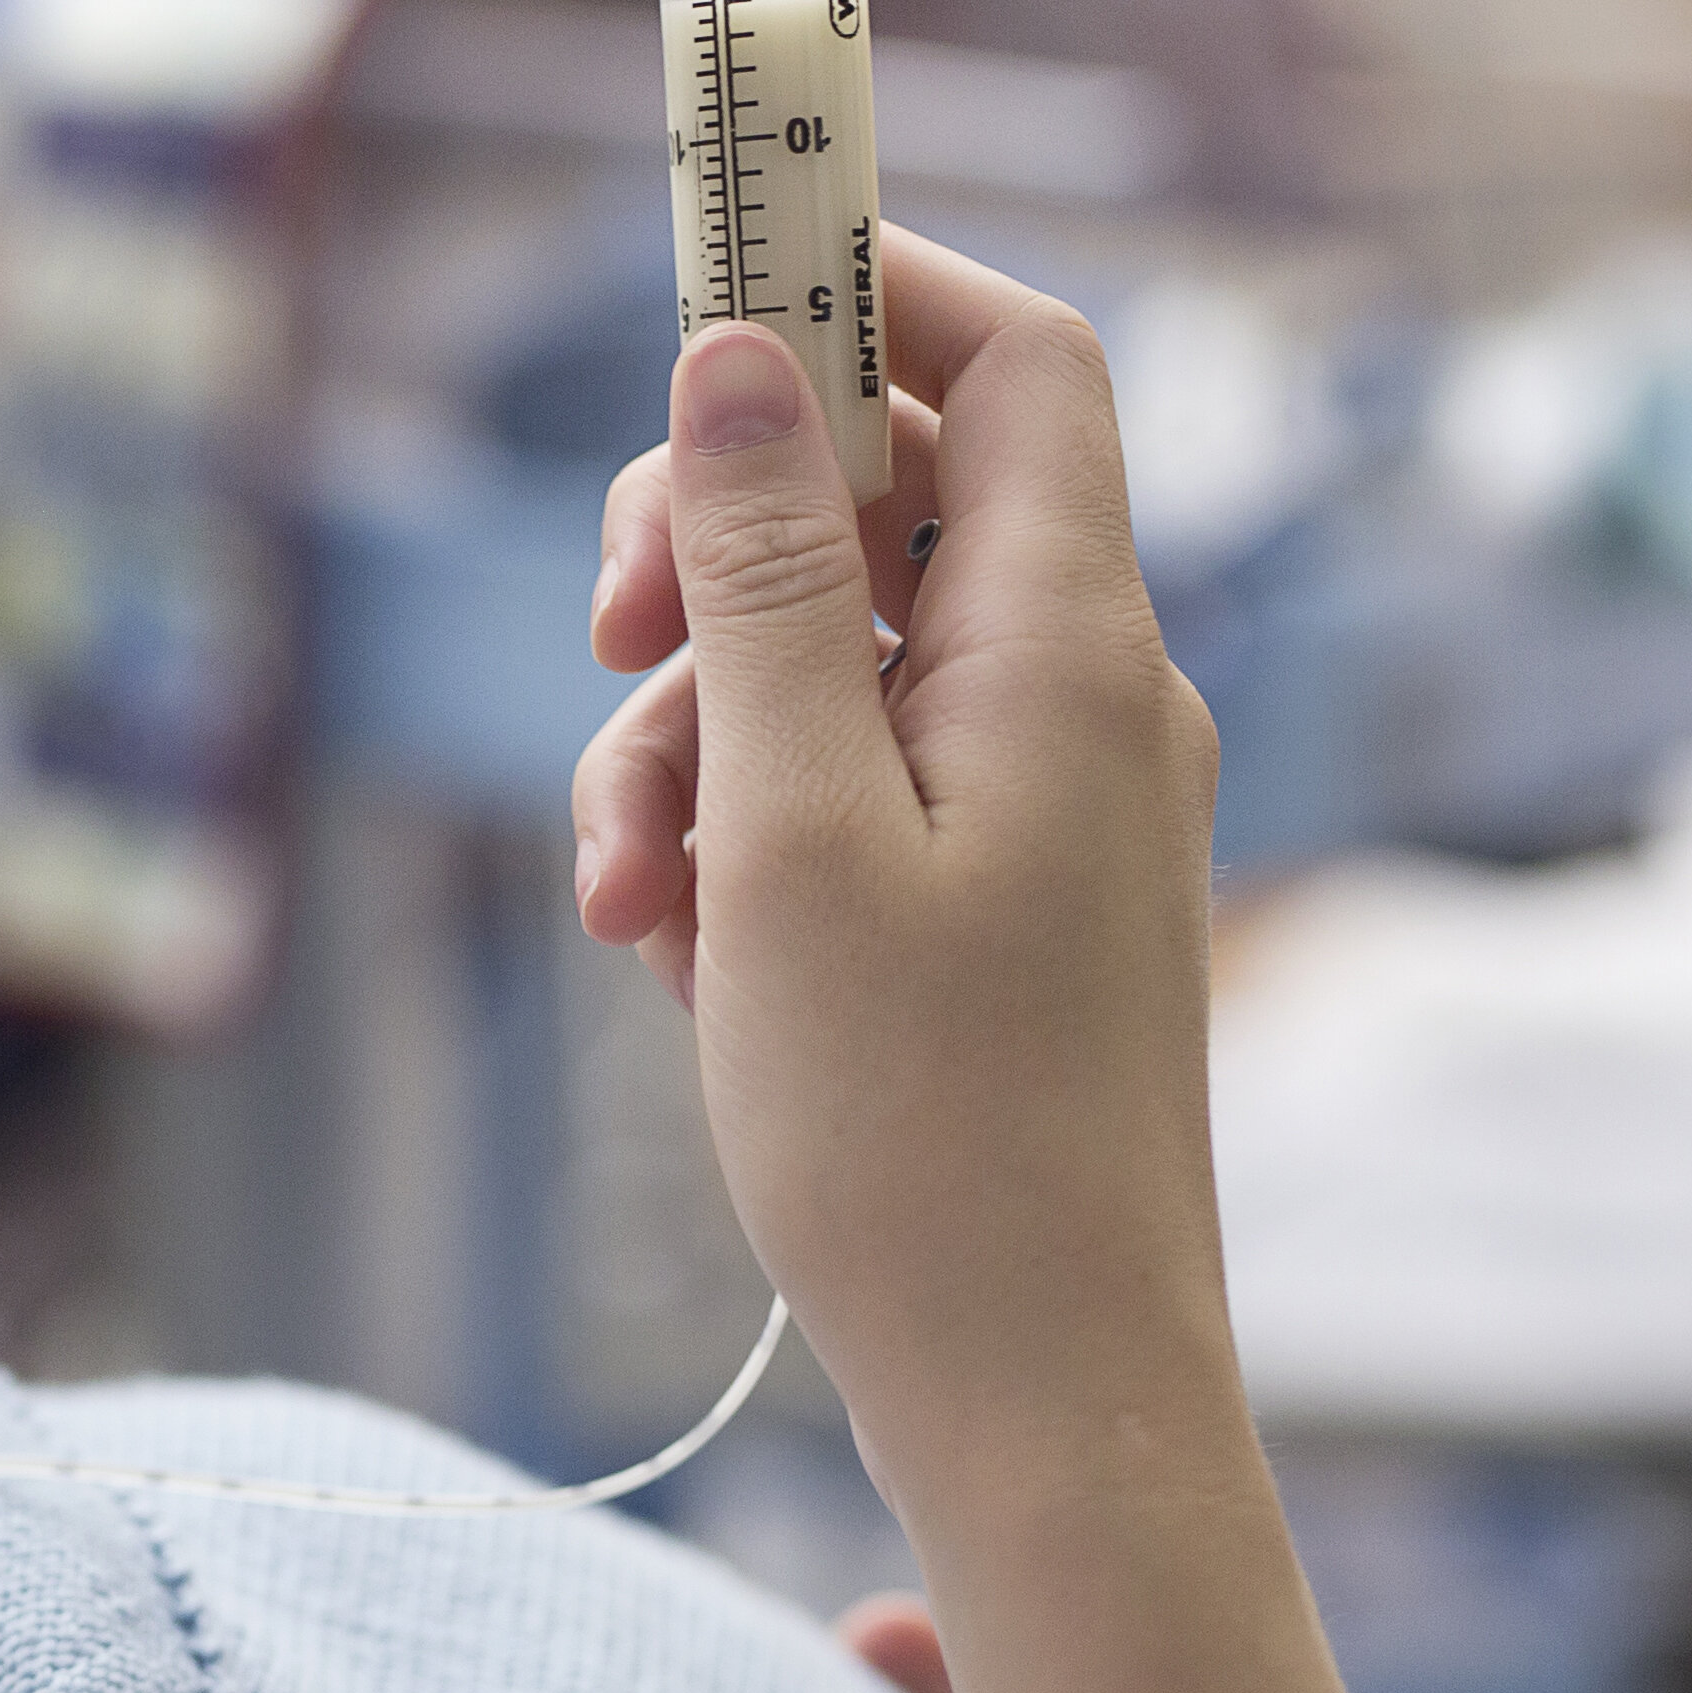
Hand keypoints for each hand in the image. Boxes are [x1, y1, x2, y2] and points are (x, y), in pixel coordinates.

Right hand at [567, 236, 1233, 1517]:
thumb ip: (772, 575)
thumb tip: (743, 352)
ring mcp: (1052, 807)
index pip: (1016, 359)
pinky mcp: (1005, 908)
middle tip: (604, 648)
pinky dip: (744, 842)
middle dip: (714, 554)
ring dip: (693, 741)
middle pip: (892, 500)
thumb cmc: (925, 1137)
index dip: (870, 294)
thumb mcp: (790, 826)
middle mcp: (1087, 698)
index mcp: (1070, 648)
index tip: (702, 311)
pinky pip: (853, 794)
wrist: (1044, 1399)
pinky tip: (683, 963)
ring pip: (840, 661)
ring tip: (623, 900)